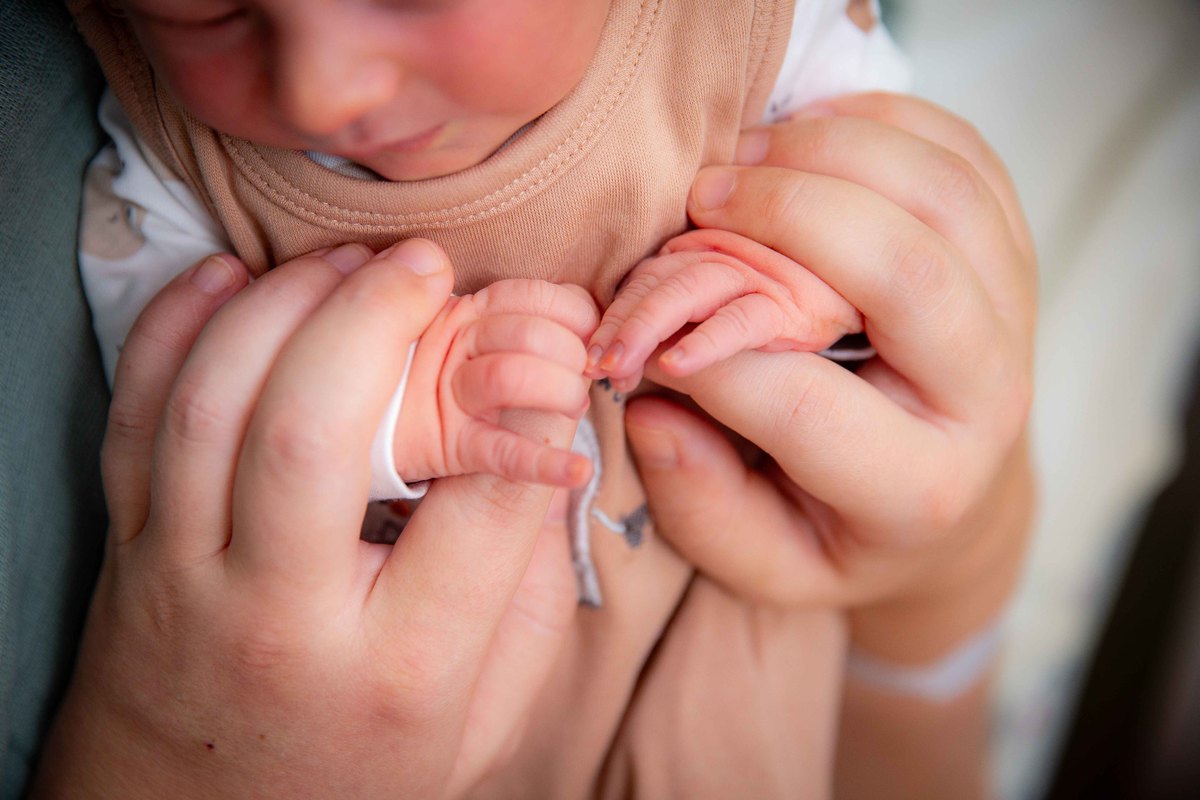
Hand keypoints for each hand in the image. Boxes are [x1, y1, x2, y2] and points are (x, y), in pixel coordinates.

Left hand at [32, 241, 582, 798]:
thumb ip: (526, 580)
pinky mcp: (128, 548)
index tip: (550, 354)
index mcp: (400, 671)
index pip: (481, 506)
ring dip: (283, 306)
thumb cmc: (361, 762)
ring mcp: (183, 579)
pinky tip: (235, 280)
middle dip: (375, 320)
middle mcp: (281, 618)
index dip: (527, 405)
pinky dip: (176, 328)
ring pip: (211, 407)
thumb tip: (542, 435)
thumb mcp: (485, 710)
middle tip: (428, 267)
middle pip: (312, 434)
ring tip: (350, 264)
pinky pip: (132, 416)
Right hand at [628, 92, 1035, 649]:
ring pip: (941, 191)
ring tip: (745, 159)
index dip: (707, 353)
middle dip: (783, 213)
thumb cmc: (840, 532)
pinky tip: (808, 137)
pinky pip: (963, 153)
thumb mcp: (764, 561)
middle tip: (698, 200)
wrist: (955, 508)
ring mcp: (1014, 312)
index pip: (804, 404)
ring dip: (829, 151)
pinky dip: (880, 121)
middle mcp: (986, 395)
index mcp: (917, 488)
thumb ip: (700, 501)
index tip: (642, 333)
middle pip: (902, 269)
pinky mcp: (1012, 251)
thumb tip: (654, 399)